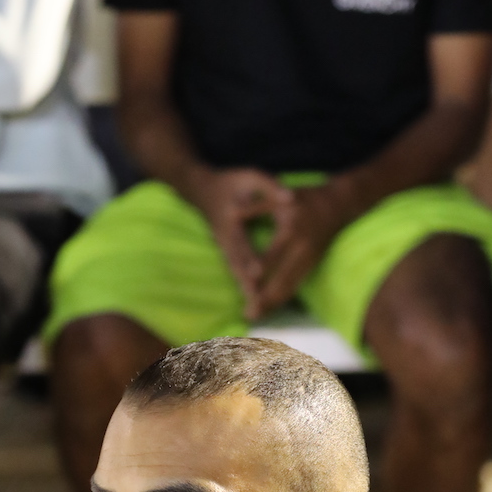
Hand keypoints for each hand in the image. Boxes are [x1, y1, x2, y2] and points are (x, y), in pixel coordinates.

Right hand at [189, 168, 294, 318]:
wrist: (201, 190)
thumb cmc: (230, 182)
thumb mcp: (250, 177)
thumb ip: (269, 187)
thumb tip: (291, 198)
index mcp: (230, 219)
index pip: (241, 241)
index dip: (249, 256)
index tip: (258, 272)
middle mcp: (225, 237)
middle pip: (237, 265)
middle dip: (247, 286)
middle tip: (256, 306)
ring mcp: (225, 247)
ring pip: (236, 273)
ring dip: (246, 293)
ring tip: (255, 314)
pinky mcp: (228, 253)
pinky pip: (237, 273)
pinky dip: (245, 288)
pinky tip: (255, 304)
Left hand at [252, 185, 349, 318]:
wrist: (338, 204)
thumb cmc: (303, 197)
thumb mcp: (279, 194)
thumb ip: (254, 205)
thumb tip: (232, 212)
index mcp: (292, 229)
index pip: (275, 252)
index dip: (263, 267)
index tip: (249, 280)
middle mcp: (302, 248)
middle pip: (283, 278)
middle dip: (266, 297)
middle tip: (248, 313)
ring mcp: (309, 259)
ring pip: (290, 286)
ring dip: (273, 303)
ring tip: (254, 316)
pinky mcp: (312, 265)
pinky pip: (296, 285)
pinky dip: (282, 298)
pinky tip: (269, 308)